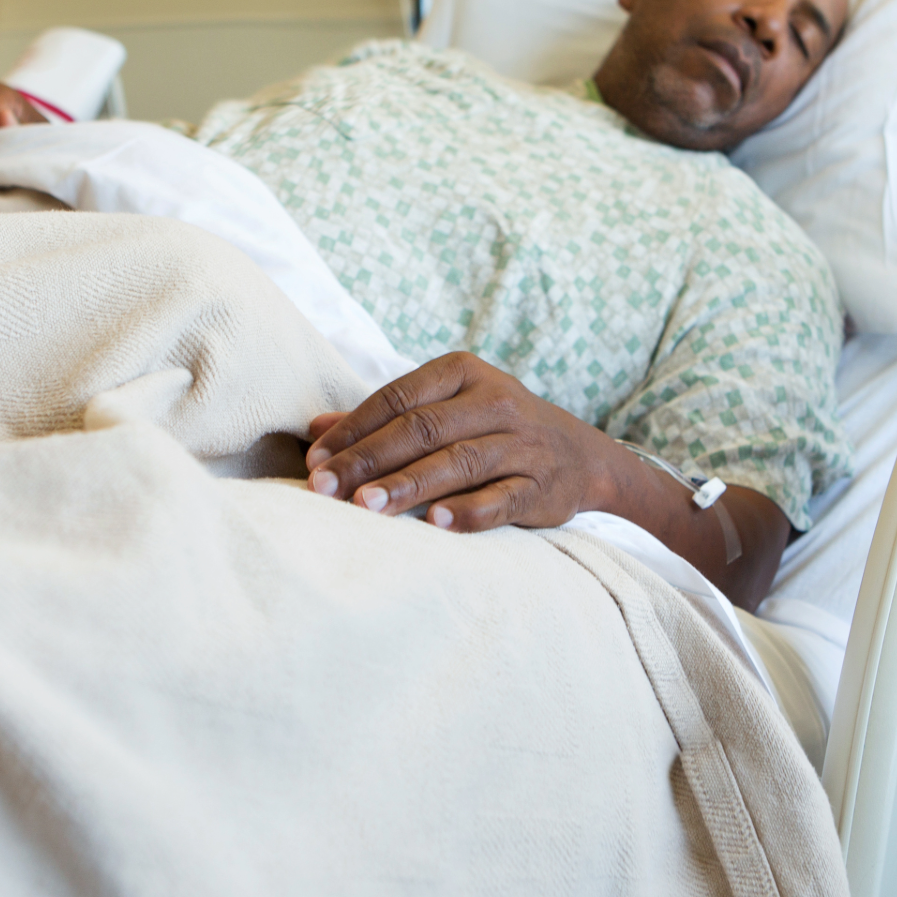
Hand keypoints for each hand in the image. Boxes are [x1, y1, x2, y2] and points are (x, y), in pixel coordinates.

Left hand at [304, 352, 617, 531]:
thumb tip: (313, 428)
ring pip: (459, 462)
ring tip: (365, 506)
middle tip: (325, 488)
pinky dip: (469, 511)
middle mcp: (495, 402)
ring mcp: (522, 444)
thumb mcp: (447, 408)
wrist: (582, 456)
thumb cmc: (494, 430)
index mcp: (464, 373)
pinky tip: (435, 523)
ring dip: (408, 485)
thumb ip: (385, 418)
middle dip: (369, 459)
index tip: (315, 461)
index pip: (398, 397)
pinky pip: (502, 498)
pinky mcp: (542, 485)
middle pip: (422, 429)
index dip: (354, 429)